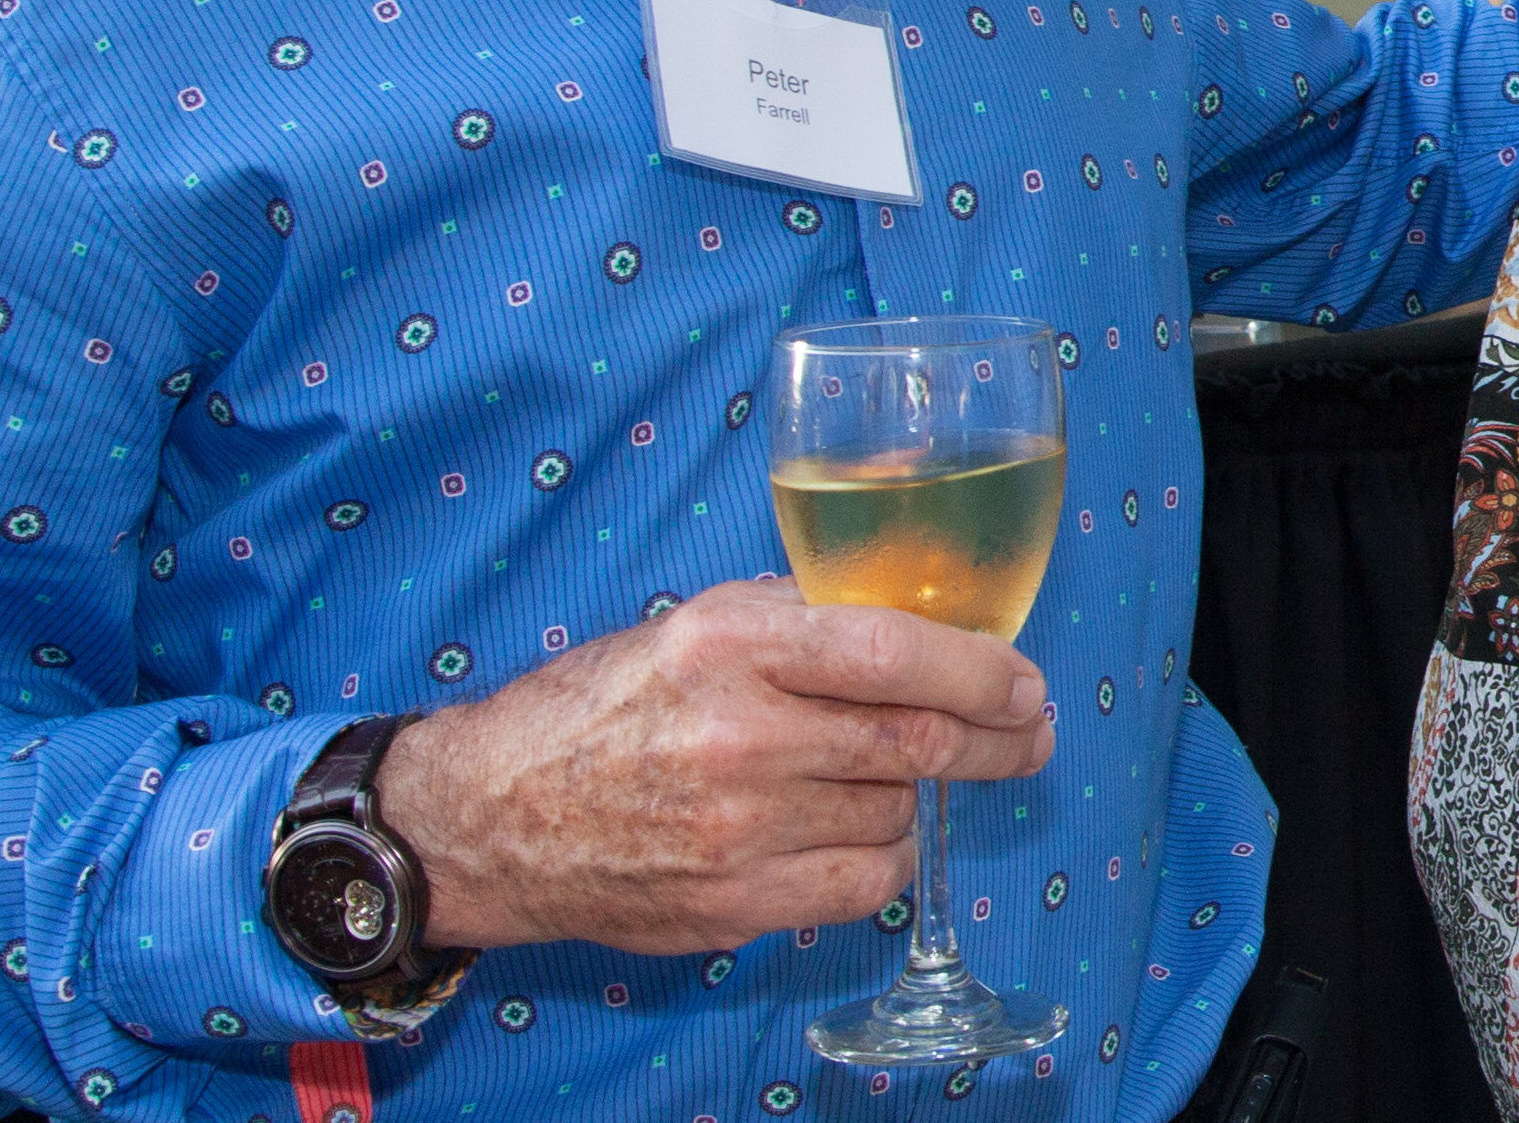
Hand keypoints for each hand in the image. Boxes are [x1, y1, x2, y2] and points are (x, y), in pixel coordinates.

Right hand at [371, 577, 1053, 954]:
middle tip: (1029, 734)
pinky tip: (861, 833)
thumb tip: (928, 613)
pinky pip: (862, 885)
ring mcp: (735, 831)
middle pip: (917, 740)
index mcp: (732, 644)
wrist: (489, 815)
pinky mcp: (731, 905)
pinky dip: (882, 859)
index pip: (896, 655)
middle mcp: (739, 736)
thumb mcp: (696, 621)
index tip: (1026, 682)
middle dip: (998, 738)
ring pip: (895, 812)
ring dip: (914, 793)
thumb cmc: (602, 706)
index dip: (983, 670)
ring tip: (887, 774)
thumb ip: (807, 613)